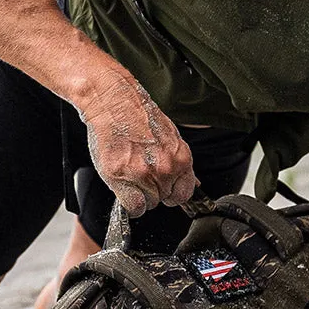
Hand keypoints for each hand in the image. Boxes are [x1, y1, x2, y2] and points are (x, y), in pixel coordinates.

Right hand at [78, 75, 195, 216]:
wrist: (114, 102)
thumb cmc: (140, 117)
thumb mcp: (171, 137)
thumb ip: (180, 163)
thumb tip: (194, 184)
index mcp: (181, 158)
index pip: (183, 195)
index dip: (171, 193)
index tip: (163, 189)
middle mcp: (165, 168)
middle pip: (163, 200)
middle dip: (153, 191)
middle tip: (141, 172)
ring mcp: (142, 173)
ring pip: (147, 204)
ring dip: (139, 194)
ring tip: (130, 172)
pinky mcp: (120, 176)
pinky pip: (131, 206)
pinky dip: (128, 202)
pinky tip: (124, 186)